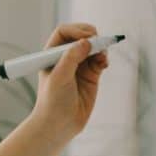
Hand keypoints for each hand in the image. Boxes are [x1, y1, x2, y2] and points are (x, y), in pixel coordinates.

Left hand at [32, 23, 108, 139]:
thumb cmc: (53, 102)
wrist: (59, 125)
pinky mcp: (90, 76)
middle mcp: (65, 57)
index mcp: (51, 54)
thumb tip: (85, 41)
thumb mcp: (59, 77)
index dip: (77, 30)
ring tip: (102, 57)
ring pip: (93, 47)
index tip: (87, 38)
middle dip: (92, 37)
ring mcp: (79, 66)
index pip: (64, 32)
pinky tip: (104, 64)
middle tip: (99, 44)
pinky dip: (104, 58)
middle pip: (81, 36)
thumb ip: (71, 58)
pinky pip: (100, 60)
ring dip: (100, 48)